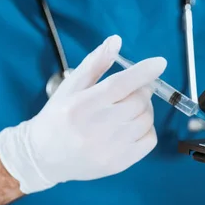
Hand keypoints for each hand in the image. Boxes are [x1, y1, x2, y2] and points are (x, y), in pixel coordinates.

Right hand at [0, 35, 166, 193]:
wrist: (44, 158)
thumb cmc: (58, 117)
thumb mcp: (70, 87)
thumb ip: (94, 64)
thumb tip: (116, 41)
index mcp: (82, 105)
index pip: (119, 85)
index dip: (142, 72)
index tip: (160, 62)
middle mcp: (97, 127)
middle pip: (138, 102)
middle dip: (142, 91)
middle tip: (134, 90)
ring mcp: (110, 148)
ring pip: (146, 120)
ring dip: (145, 109)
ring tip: (130, 109)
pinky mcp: (119, 163)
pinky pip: (149, 141)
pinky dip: (147, 129)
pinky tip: (133, 126)